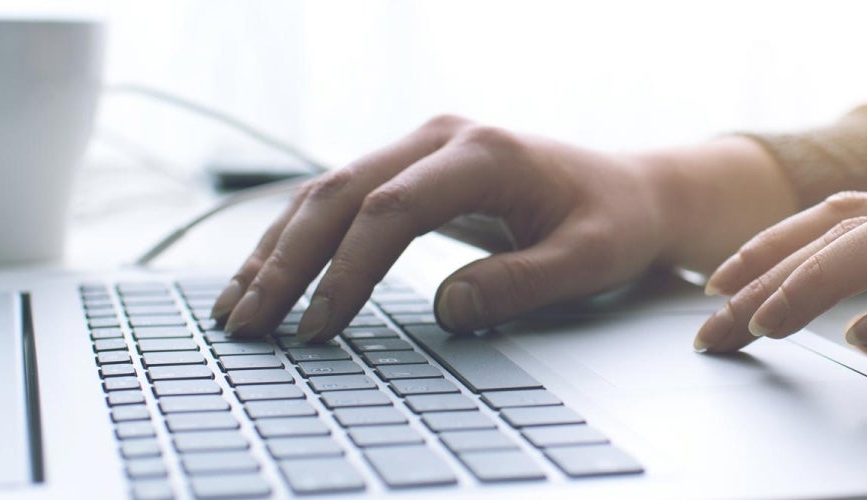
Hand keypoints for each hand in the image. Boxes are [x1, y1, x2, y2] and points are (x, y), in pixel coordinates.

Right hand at [210, 115, 669, 340]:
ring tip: (236, 311)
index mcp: (484, 153)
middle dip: (288, 263)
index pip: (393, 209)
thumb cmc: (614, 222)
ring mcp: (420, 148)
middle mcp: (440, 138)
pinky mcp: (409, 168)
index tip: (320, 325)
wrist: (630, 189)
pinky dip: (296, 241)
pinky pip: (339, 201)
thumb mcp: (590, 261)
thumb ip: (523, 283)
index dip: (348, 269)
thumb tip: (450, 308)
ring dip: (277, 252)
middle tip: (250, 324)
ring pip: (326, 193)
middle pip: (340, 195)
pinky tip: (263, 279)